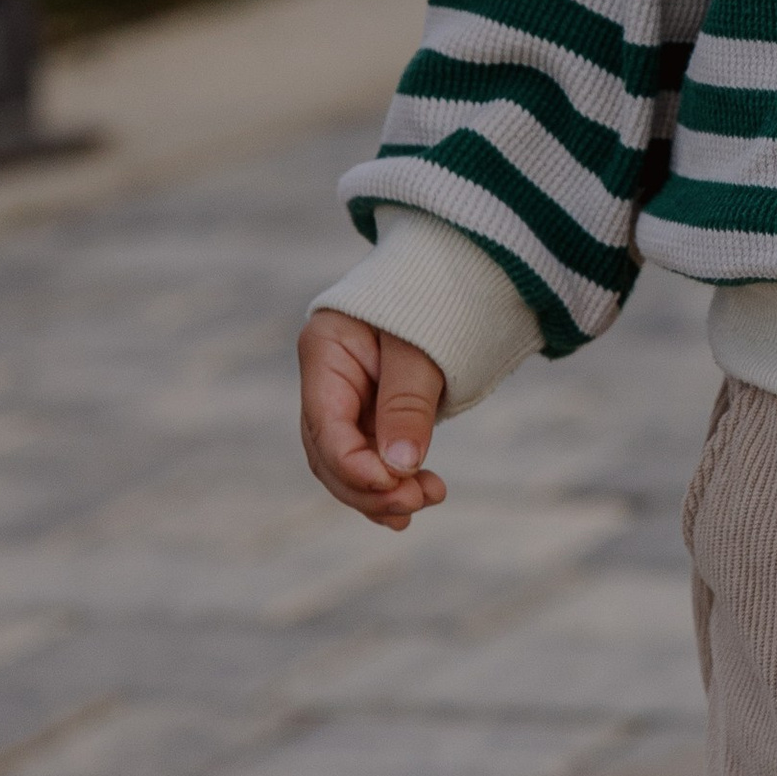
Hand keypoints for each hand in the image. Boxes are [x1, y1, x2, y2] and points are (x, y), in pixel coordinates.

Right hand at [298, 308, 446, 531]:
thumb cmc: (433, 297)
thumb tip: (399, 467)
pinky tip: (410, 503)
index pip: (325, 424)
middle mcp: (326, 379)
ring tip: (423, 501)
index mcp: (324, 349)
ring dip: (381, 492)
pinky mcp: (370, 411)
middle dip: (368, 486)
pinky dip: (388, 483)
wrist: (452, 272)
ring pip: (347, 463)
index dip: (353, 465)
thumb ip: (406, 403)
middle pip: (329, 452)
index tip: (392, 485)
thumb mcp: (421, 346)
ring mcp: (345, 398)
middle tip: (415, 503)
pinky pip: (369, 458)